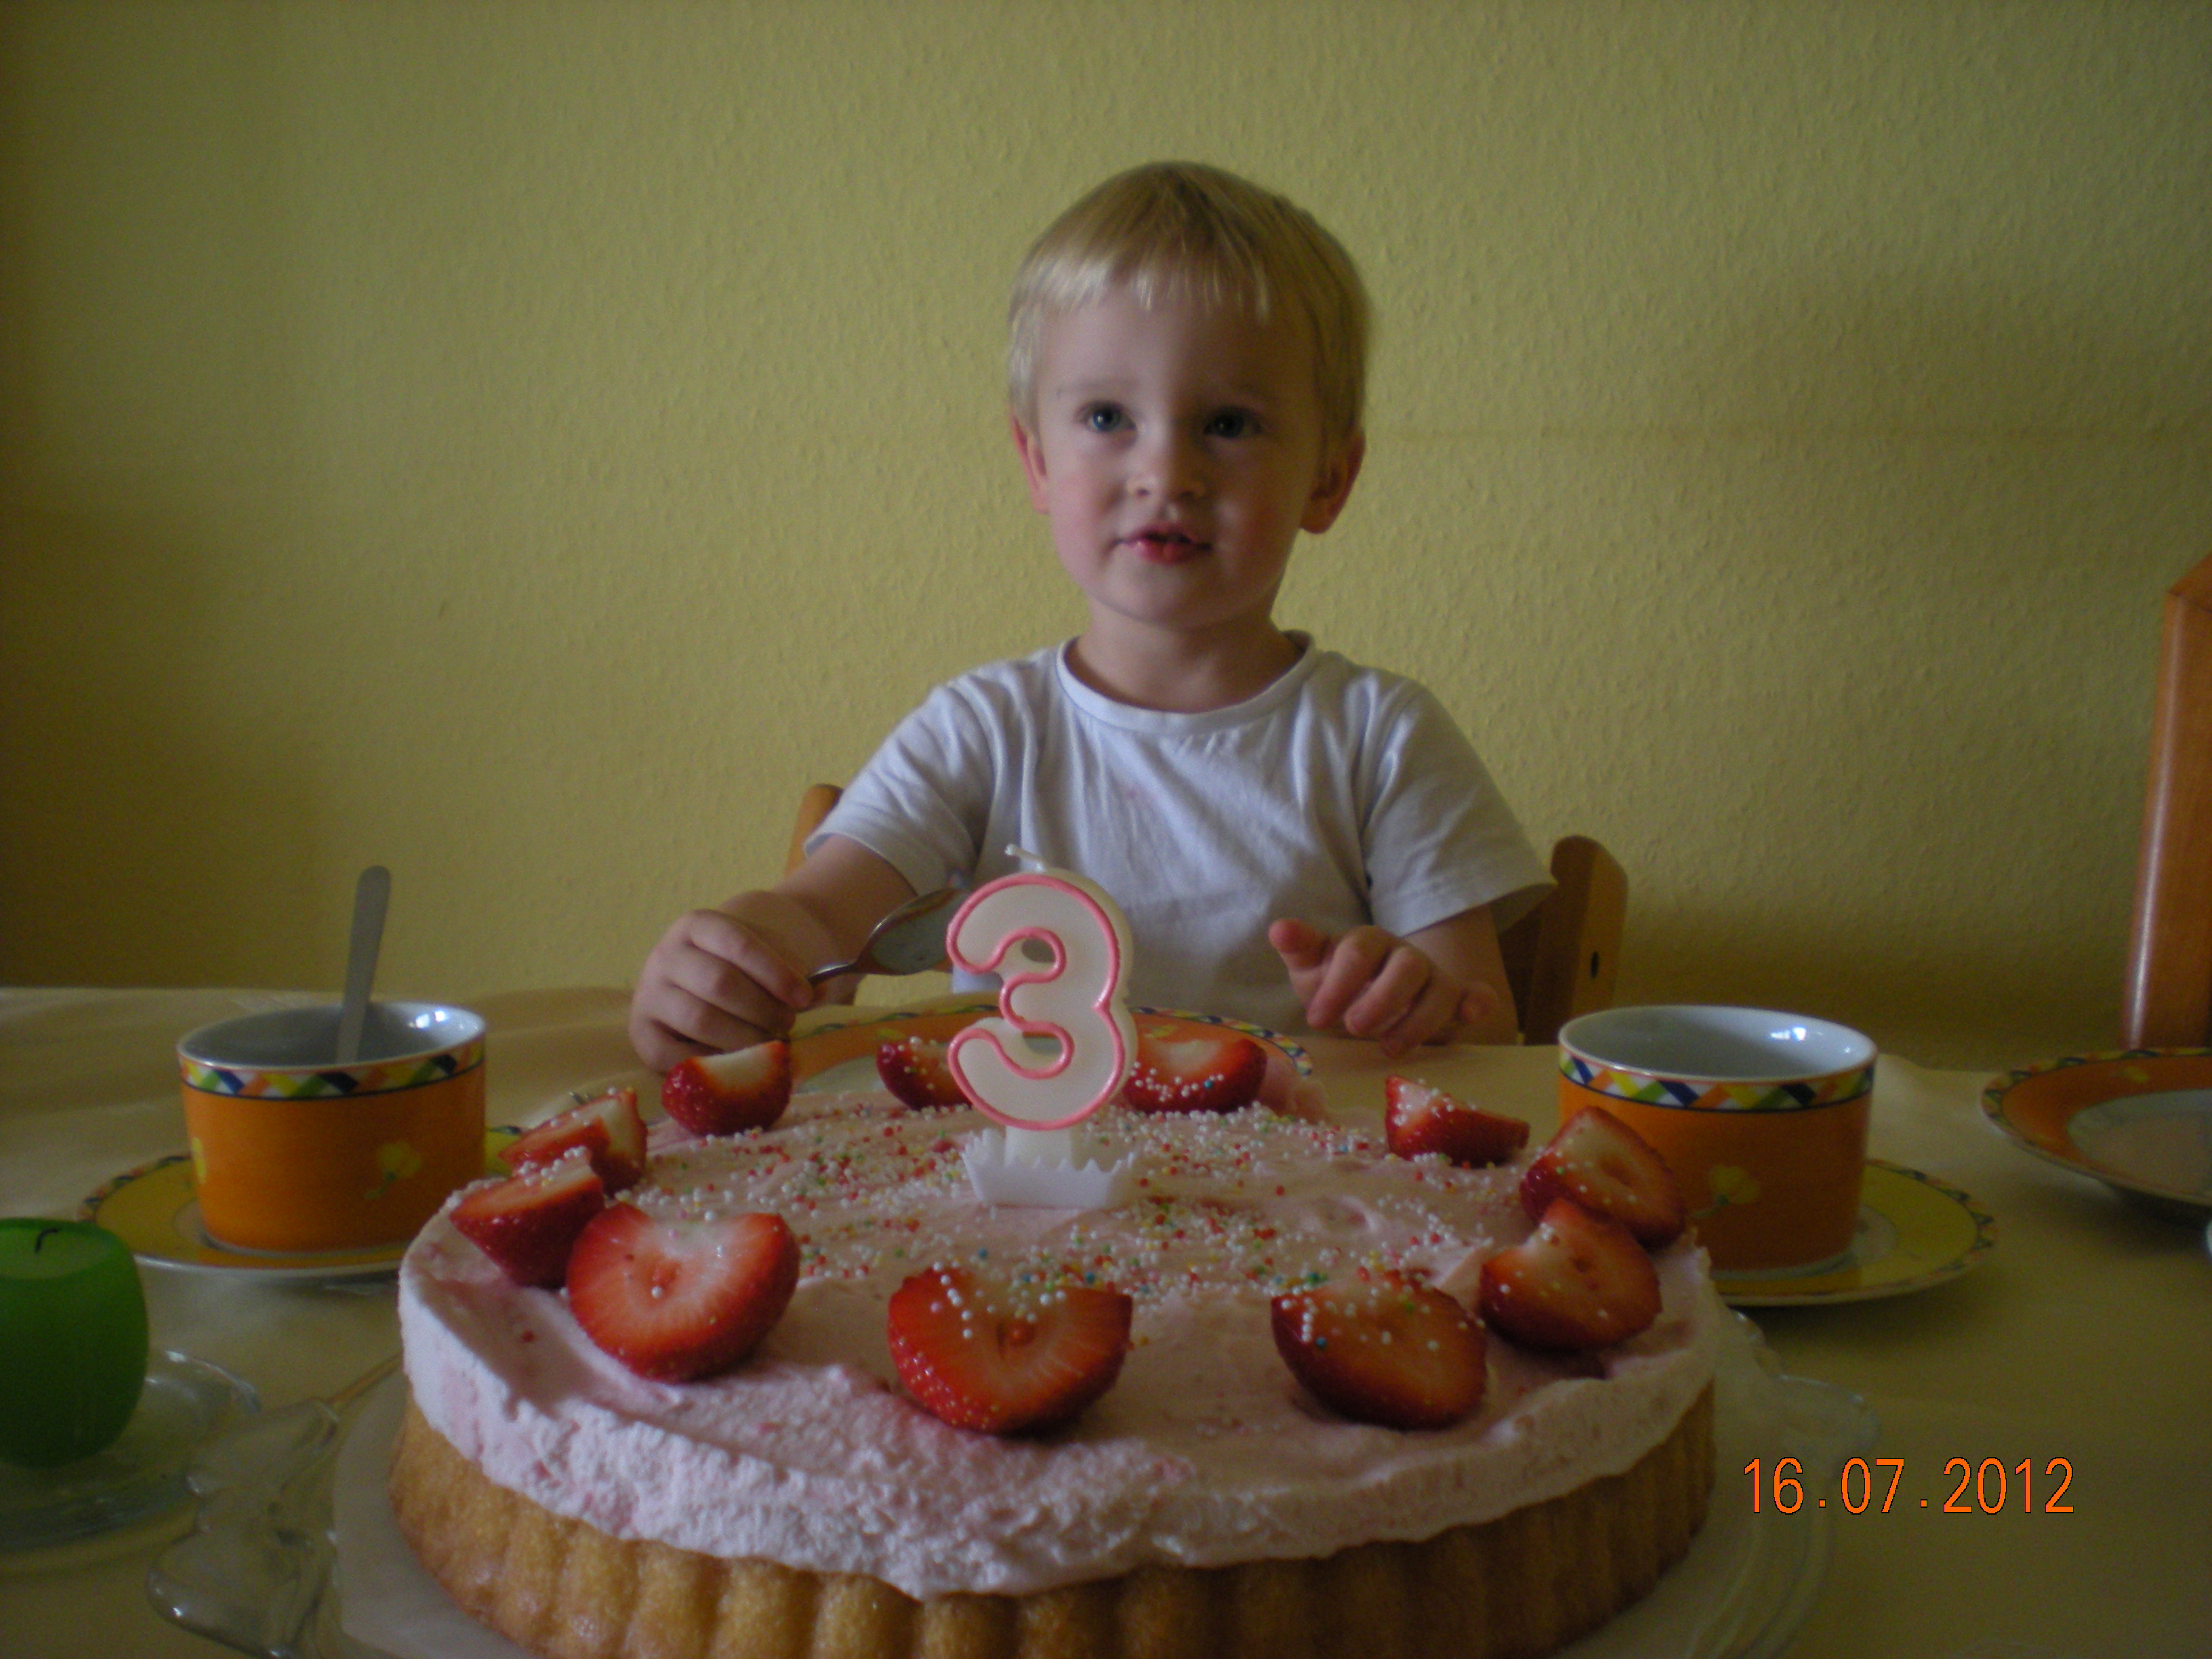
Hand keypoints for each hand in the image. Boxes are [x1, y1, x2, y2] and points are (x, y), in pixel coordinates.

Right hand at [628, 905, 817, 1071]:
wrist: (704, 982)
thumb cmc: (745, 970)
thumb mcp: (767, 958)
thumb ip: (792, 973)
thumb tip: (822, 994)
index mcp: (697, 925)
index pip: (738, 943)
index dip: (775, 972)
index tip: (805, 996)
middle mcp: (666, 955)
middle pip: (720, 983)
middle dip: (763, 1009)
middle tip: (787, 1025)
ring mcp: (650, 994)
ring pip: (700, 1019)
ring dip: (744, 1038)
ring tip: (769, 1043)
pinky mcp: (641, 1033)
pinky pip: (673, 1055)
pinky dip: (711, 1062)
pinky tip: (736, 1060)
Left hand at [1268, 917, 1499, 1055]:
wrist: (1367, 996)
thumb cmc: (1336, 982)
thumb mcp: (1311, 967)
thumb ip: (1299, 948)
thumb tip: (1278, 929)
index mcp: (1367, 942)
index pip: (1358, 951)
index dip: (1338, 984)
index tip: (1316, 1018)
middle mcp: (1403, 955)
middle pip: (1407, 967)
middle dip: (1381, 1000)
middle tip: (1354, 1028)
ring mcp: (1432, 977)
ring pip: (1439, 990)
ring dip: (1417, 1021)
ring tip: (1388, 1049)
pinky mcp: (1454, 1001)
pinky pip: (1475, 997)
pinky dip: (1477, 1004)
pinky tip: (1472, 1014)